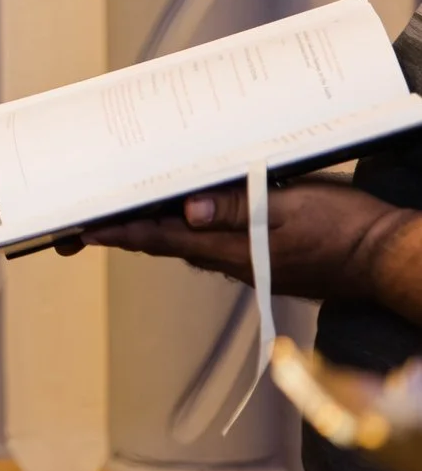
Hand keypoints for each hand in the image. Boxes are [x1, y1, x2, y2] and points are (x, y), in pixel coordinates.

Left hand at [81, 181, 421, 302]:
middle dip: (124, 233)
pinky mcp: (265, 259)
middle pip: (166, 243)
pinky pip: (214, 245)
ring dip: (154, 230)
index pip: (162, 239)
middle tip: (82, 229)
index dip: (120, 233)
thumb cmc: (345, 230)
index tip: (83, 232)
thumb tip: (189, 211)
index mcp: (232, 248)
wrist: (388, 259)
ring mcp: (249, 262)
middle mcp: (232, 260)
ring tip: (119, 216)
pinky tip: (182, 216)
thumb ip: (238, 209)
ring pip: (188, 244)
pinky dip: (188, 230)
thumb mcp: (292, 208)